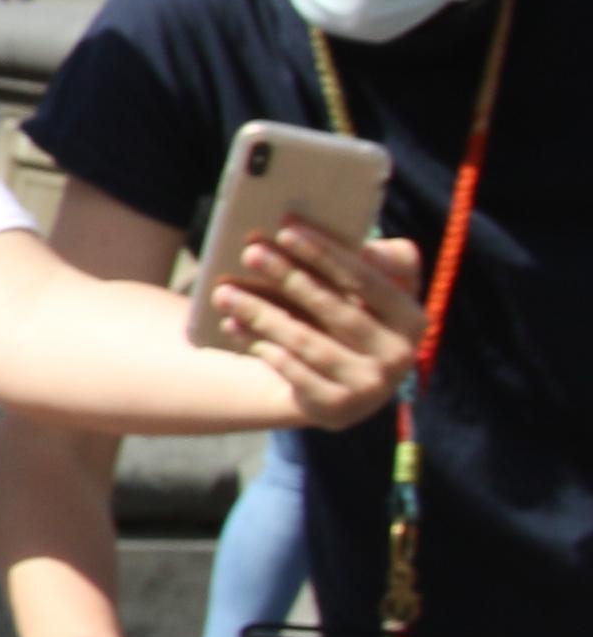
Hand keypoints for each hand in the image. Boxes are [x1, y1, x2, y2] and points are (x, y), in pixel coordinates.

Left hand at [207, 223, 422, 429]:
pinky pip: (293, 371)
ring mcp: (372, 386)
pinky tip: (233, 325)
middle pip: (335, 310)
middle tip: (250, 252)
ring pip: (308, 342)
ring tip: (224, 292)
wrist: (337, 386)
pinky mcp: (339, 408)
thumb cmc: (347, 319)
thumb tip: (337, 232)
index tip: (286, 228)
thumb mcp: (366, 292)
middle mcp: (401, 354)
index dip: (326, 253)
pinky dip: (260, 346)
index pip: (367, 279)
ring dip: (262, 314)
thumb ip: (368, 260)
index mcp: (412, 317)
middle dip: (289, 277)